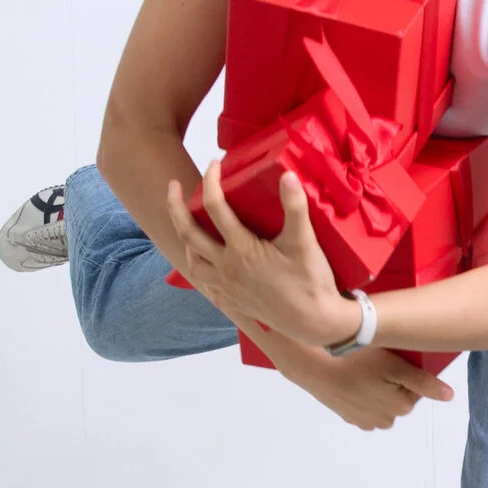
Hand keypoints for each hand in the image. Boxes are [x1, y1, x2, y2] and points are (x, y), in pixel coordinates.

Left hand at [165, 165, 355, 347]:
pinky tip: (207, 263)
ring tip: (189, 225)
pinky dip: (201, 270)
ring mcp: (227, 287)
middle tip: (172, 186)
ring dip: (186, 240)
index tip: (215, 164)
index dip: (211, 181)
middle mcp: (227, 268)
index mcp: (242, 250)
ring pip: (191, 261)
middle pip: (188, 233)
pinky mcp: (233, 302)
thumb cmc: (311, 282)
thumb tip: (288, 175)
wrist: (315, 323)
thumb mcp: (304, 241)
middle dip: (175, 207)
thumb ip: (295, 207)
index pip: (215, 208)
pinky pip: (206, 285)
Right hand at [307, 347, 455, 431]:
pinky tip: (350, 375)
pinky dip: (359, 390)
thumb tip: (449, 395)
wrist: (312, 364)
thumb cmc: (355, 360)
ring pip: (379, 399)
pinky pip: (361, 402)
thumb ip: (424, 382)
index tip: (392, 357)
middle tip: (376, 359)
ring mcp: (363, 419)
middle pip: (397, 395)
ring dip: (375, 385)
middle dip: (391, 379)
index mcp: (400, 408)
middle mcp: (384, 420)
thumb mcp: (396, 366)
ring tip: (362, 366)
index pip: (416, 387)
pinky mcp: (346, 414)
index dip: (406, 369)